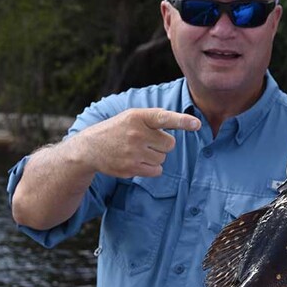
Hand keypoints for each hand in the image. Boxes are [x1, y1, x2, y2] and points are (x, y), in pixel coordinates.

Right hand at [71, 108, 200, 177]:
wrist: (90, 148)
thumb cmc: (118, 129)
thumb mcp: (132, 116)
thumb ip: (155, 117)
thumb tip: (186, 121)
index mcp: (137, 116)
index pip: (163, 118)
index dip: (182, 121)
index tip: (197, 124)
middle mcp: (136, 133)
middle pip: (170, 144)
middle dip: (162, 144)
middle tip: (145, 142)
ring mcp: (133, 152)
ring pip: (163, 158)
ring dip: (155, 156)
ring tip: (137, 151)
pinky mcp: (131, 168)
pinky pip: (157, 170)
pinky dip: (151, 168)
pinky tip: (136, 161)